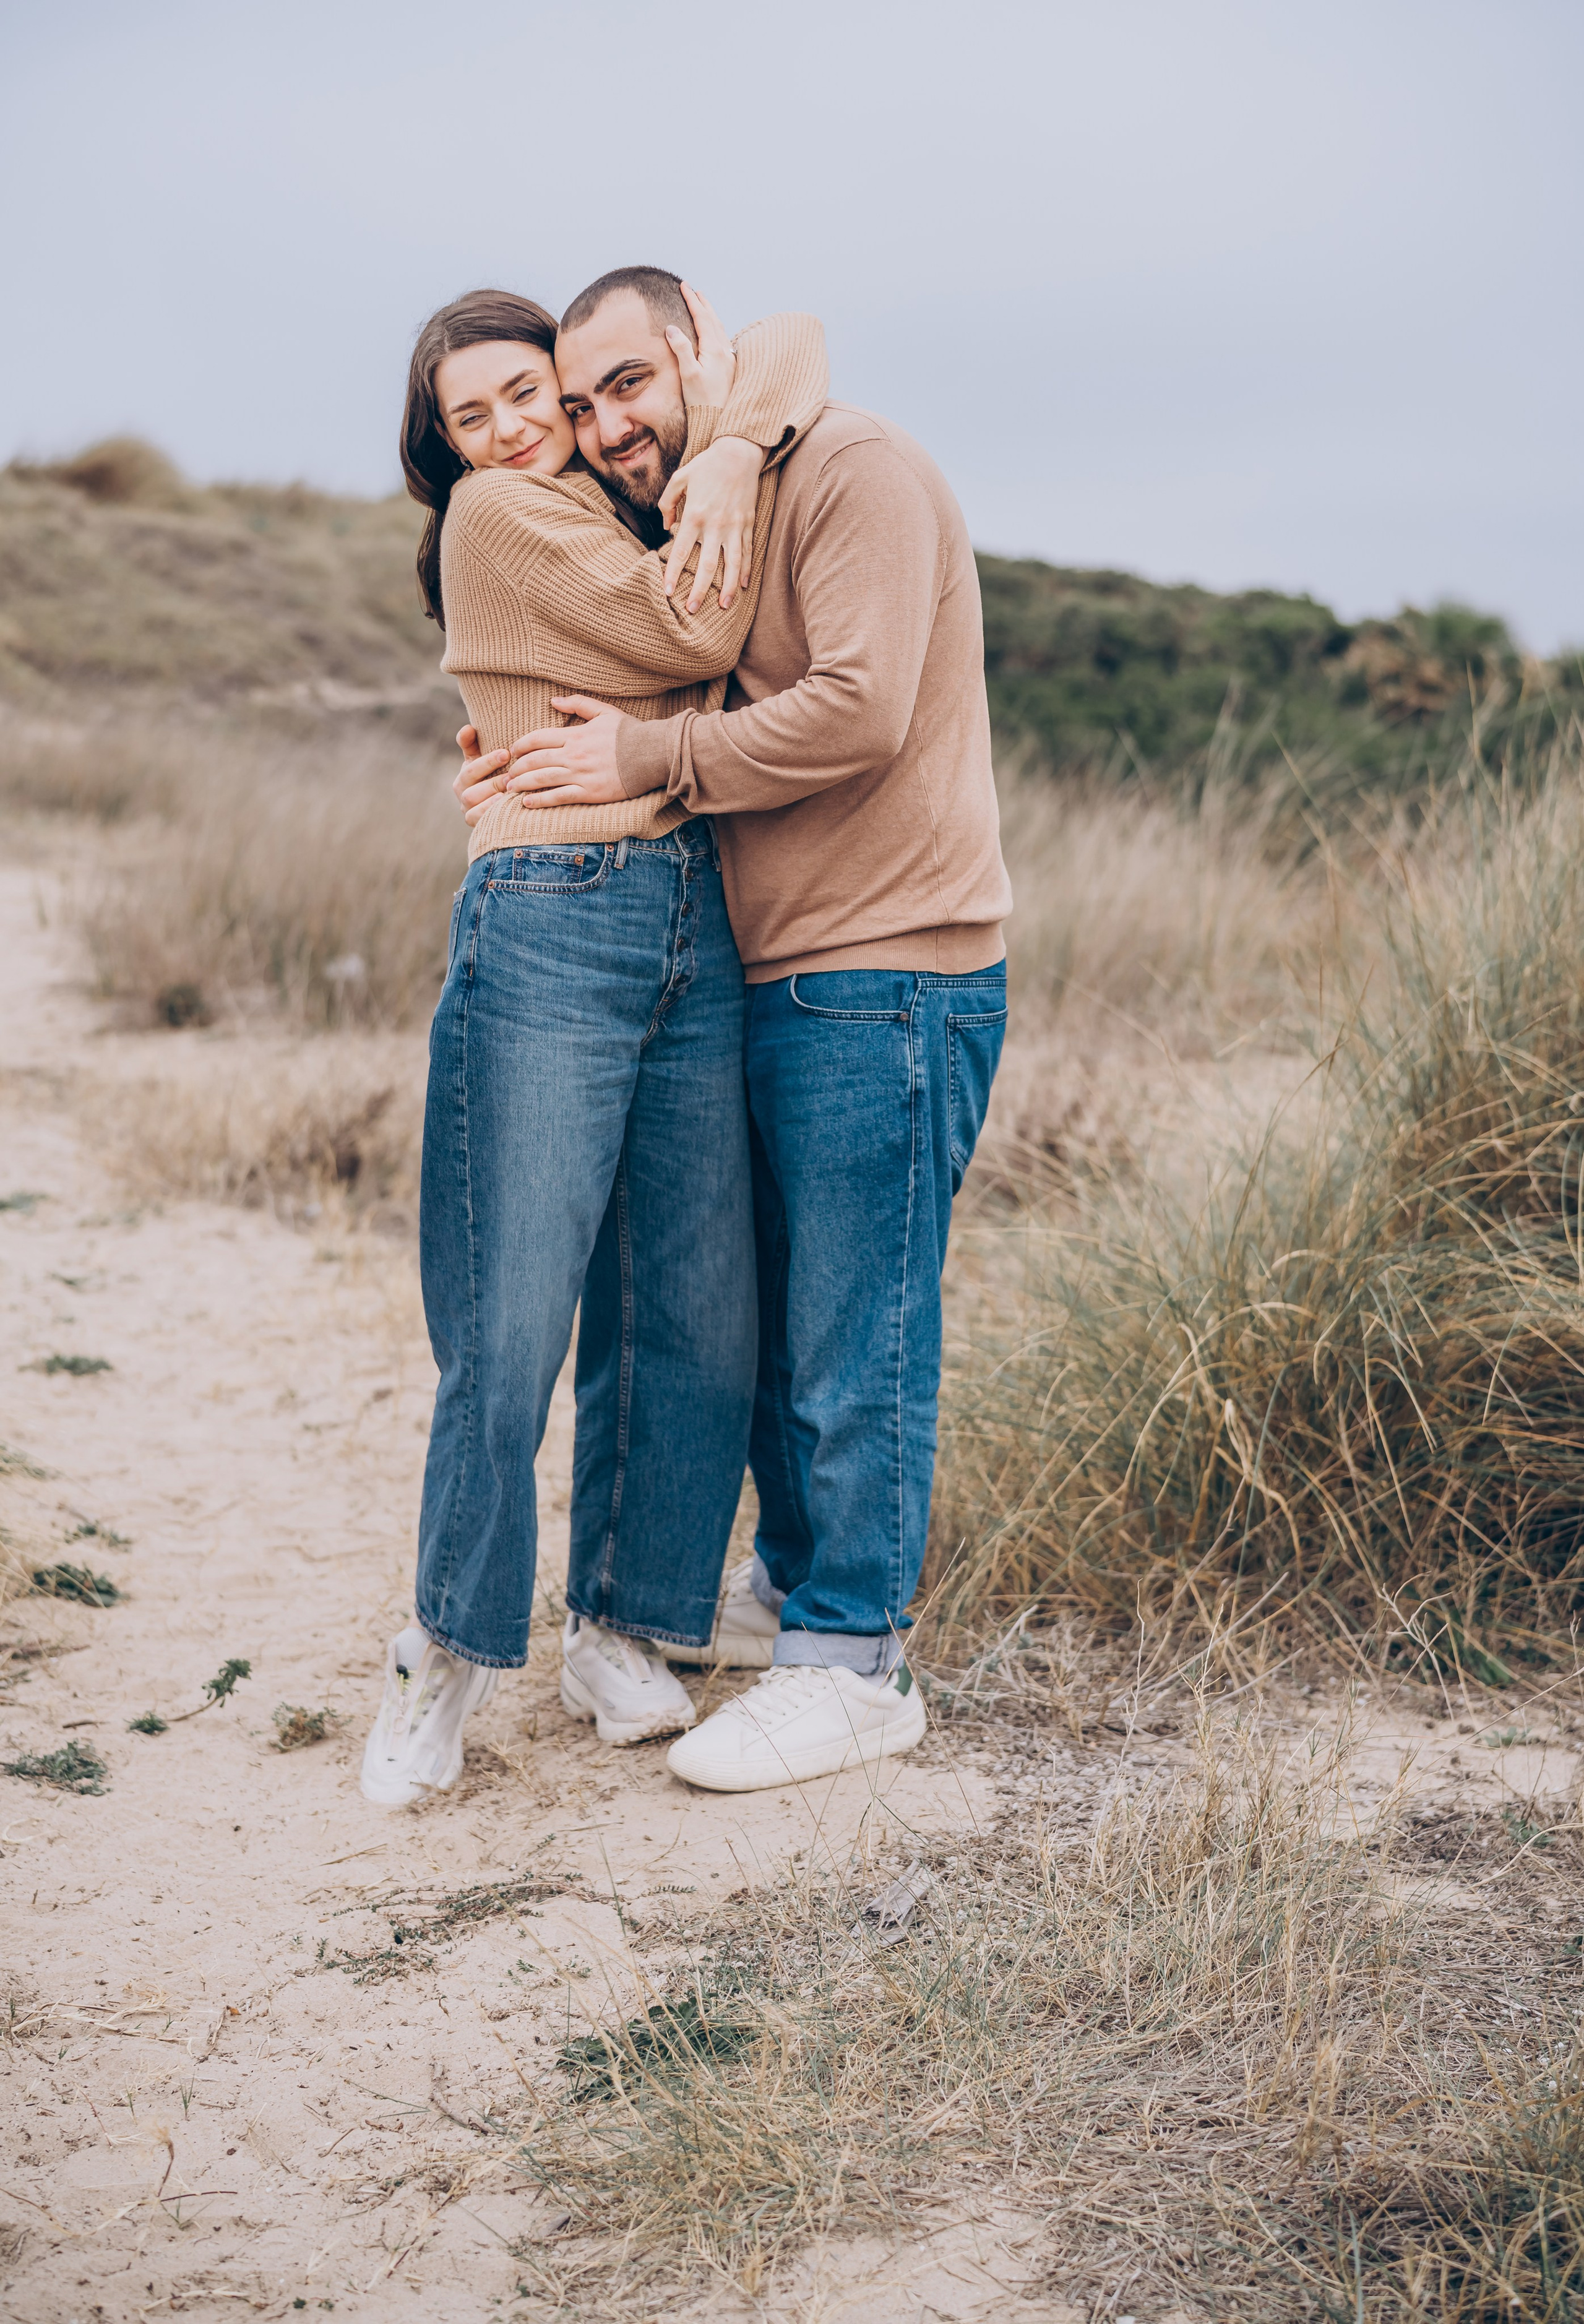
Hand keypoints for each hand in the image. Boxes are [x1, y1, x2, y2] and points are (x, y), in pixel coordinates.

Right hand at [452, 725, 510, 825]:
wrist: (502, 807)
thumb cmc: (493, 777)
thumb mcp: (483, 760)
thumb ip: (473, 744)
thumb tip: (468, 728)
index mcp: (463, 777)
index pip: (471, 767)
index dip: (487, 760)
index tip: (506, 753)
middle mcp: (462, 794)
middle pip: (471, 786)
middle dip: (492, 778)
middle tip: (513, 774)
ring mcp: (468, 811)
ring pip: (473, 803)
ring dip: (491, 795)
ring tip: (510, 789)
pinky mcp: (476, 826)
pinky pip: (478, 820)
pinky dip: (490, 812)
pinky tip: (506, 805)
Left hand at [503, 696, 625, 807]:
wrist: (652, 755)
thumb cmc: (629, 733)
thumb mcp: (604, 711)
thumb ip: (578, 703)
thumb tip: (553, 700)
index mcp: (575, 735)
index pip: (538, 738)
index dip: (521, 744)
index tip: (513, 751)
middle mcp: (574, 755)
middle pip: (535, 760)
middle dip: (517, 767)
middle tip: (507, 774)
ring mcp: (581, 775)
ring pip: (542, 779)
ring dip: (522, 784)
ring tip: (510, 789)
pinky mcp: (590, 792)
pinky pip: (559, 797)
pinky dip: (540, 800)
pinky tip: (527, 803)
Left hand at [657, 437, 761, 611]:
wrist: (739, 452)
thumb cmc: (706, 465)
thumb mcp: (679, 478)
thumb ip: (667, 502)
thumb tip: (666, 527)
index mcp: (695, 514)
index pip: (681, 551)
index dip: (673, 573)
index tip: (667, 592)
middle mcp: (715, 524)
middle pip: (707, 566)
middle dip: (699, 590)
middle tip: (692, 609)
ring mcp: (734, 526)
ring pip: (731, 564)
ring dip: (727, 587)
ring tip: (723, 606)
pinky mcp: (748, 524)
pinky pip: (747, 552)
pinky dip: (745, 570)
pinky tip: (742, 586)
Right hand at [666, 281, 734, 409]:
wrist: (720, 421)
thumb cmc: (702, 401)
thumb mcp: (688, 374)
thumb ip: (681, 349)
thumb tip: (672, 328)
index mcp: (714, 349)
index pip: (701, 317)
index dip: (692, 301)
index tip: (684, 286)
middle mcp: (724, 351)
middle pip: (713, 320)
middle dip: (703, 304)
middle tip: (694, 290)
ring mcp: (729, 359)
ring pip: (720, 329)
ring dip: (711, 315)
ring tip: (704, 306)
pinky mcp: (730, 368)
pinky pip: (723, 340)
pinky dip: (716, 329)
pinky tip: (714, 332)